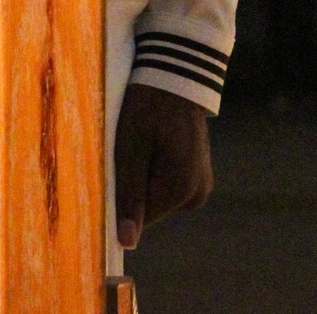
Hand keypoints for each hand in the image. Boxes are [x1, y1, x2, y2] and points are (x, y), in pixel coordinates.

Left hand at [115, 82, 213, 249]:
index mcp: (181, 190)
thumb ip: (130, 196)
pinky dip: (155, 168)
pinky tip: (153, 142)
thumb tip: (127, 243)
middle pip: (150, 205)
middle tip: (130, 146)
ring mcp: (201, 183)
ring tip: (142, 141)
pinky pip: (168, 182)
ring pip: (158, 194)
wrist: (176, 73)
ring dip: (143, 174)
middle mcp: (197, 194)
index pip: (141, 218)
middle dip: (134, 182)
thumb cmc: (148, 107)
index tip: (115, 166)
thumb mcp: (131, 149)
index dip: (122, 196)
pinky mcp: (198, 172)